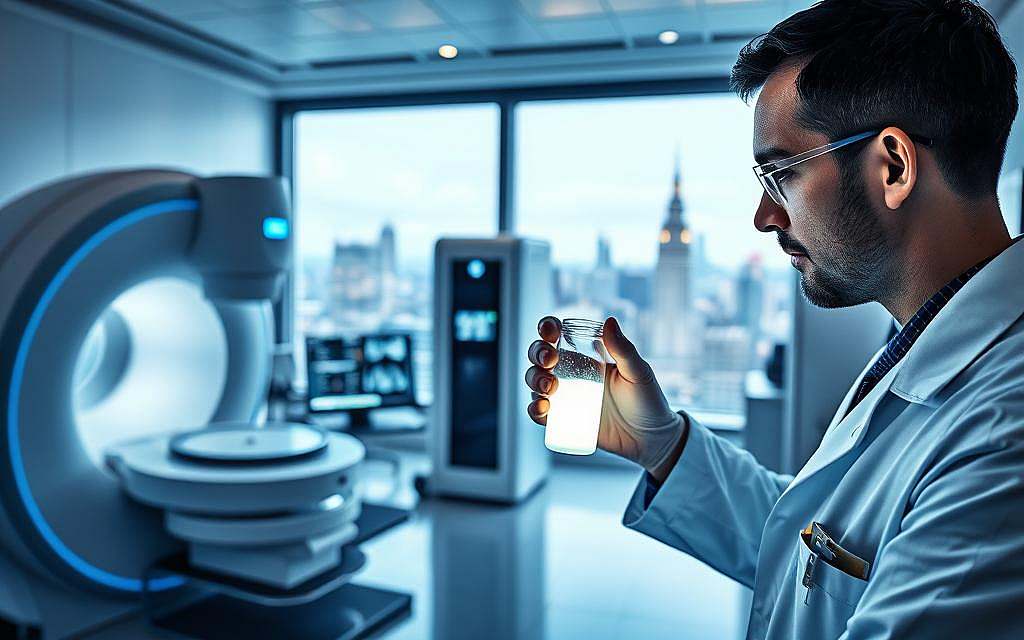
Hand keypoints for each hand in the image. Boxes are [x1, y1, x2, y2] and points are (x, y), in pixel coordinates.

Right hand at [525, 316, 686, 478]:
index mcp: (586, 355)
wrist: (650, 439)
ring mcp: (564, 397)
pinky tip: (542, 407)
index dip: (548, 328)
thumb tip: (609, 321)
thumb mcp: (638, 373)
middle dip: (537, 353)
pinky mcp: (562, 421)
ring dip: (534, 379)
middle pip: (539, 355)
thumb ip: (624, 350)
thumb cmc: (647, 401)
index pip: (559, 335)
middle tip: (550, 361)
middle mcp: (570, 372)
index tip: (550, 331)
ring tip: (549, 387)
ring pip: (535, 381)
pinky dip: (534, 408)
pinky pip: (539, 412)